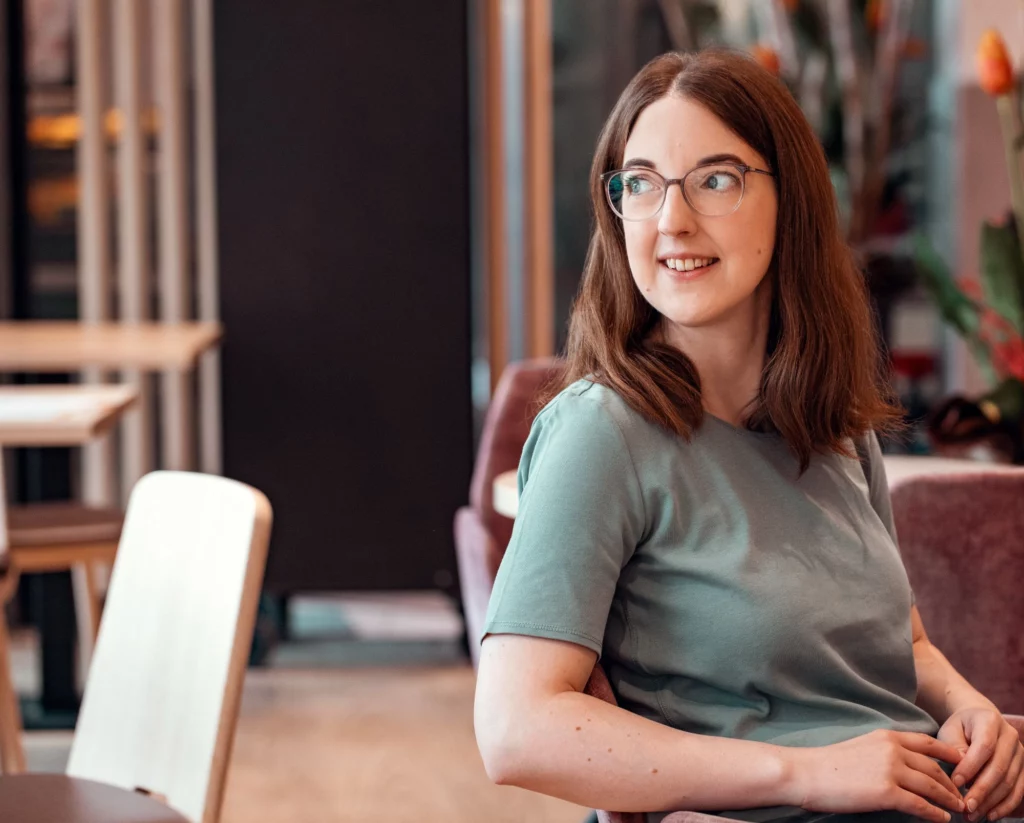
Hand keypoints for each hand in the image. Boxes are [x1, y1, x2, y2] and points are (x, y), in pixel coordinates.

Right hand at [789, 729, 965, 822]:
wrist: (807, 773)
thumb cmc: (828, 763)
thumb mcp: (862, 746)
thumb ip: (885, 751)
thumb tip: (906, 765)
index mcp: (886, 736)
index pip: (927, 742)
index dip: (948, 753)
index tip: (962, 762)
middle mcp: (893, 750)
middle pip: (934, 767)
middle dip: (952, 784)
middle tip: (962, 796)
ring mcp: (891, 770)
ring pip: (932, 787)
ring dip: (948, 800)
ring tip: (957, 809)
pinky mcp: (887, 792)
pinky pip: (921, 805)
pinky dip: (935, 814)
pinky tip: (942, 819)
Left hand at [939, 707, 1023, 821]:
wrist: (979, 721)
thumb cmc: (960, 728)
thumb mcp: (950, 730)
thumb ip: (954, 747)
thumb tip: (961, 771)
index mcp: (990, 721)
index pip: (984, 747)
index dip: (970, 767)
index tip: (955, 783)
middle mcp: (1010, 736)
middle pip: (999, 768)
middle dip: (981, 791)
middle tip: (965, 807)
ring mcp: (1020, 753)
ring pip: (1009, 782)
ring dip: (991, 802)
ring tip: (972, 815)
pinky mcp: (1023, 768)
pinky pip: (1018, 790)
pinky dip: (1005, 805)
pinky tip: (990, 815)